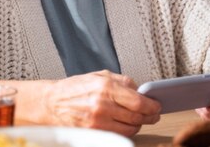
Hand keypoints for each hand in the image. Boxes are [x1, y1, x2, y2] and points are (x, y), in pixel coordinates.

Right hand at [42, 70, 160, 135]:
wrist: (52, 102)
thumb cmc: (75, 88)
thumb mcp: (100, 75)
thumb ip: (122, 81)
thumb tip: (140, 90)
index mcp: (106, 87)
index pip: (139, 102)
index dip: (152, 106)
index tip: (157, 105)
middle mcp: (103, 105)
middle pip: (137, 116)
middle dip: (149, 116)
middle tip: (153, 114)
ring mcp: (98, 121)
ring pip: (130, 128)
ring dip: (138, 124)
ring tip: (139, 119)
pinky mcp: (94, 132)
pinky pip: (118, 134)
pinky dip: (126, 130)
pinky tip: (126, 124)